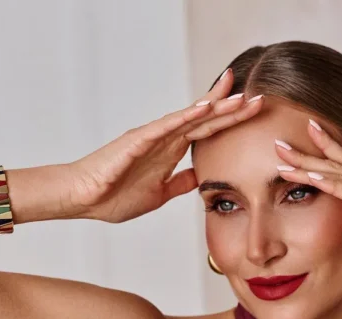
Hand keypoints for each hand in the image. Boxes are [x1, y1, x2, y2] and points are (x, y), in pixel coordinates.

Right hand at [66, 69, 263, 222]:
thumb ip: (180, 182)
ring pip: (189, 118)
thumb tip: (200, 177)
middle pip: (204, 120)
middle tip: (257, 97)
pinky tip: (203, 108)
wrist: (83, 198)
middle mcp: (164, 138)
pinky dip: (185, 117)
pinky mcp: (137, 141)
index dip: (229, 121)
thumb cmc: (114, 195)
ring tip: (238, 96)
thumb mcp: (160, 194)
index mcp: (170, 151)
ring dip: (214, 107)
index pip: (207, 132)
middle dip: (231, 109)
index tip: (253, 112)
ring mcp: (151, 137)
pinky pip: (165, 127)